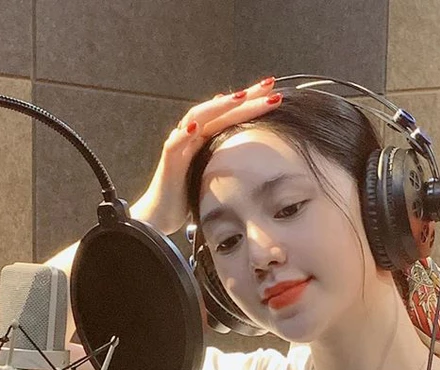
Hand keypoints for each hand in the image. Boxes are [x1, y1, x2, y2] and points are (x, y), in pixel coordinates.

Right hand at [143, 77, 281, 233]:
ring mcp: (180, 145)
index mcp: (208, 137)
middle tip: (269, 85)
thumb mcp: (218, 173)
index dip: (253, 102)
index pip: (232, 114)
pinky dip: (183, 135)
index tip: (276, 92)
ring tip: (240, 97)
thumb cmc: (191, 193)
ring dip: (218, 106)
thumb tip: (250, 147)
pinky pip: (174, 144)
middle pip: (220, 109)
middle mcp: (193, 135)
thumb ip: (229, 158)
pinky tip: (196, 128)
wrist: (163, 213)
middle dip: (245, 97)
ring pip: (197, 117)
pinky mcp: (168, 161)